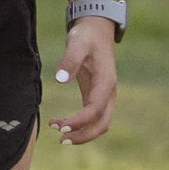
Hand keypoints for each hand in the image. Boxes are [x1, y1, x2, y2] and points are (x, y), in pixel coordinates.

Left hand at [50, 17, 117, 145]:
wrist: (96, 30)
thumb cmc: (86, 36)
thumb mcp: (77, 43)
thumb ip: (70, 59)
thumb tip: (60, 79)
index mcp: (106, 82)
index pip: (95, 110)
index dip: (79, 121)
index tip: (61, 127)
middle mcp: (109, 92)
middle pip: (102, 124)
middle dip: (83, 135)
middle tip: (61, 139)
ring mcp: (105, 96)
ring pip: (100, 124)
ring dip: (82, 133)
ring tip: (59, 135)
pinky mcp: (97, 96)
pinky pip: (93, 118)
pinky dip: (81, 126)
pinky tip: (62, 125)